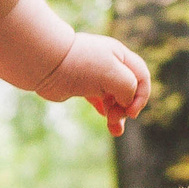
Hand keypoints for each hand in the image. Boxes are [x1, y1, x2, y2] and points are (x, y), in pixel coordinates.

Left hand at [37, 33, 151, 134]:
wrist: (46, 64)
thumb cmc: (80, 65)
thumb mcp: (114, 74)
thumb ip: (129, 88)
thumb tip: (125, 103)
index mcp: (120, 56)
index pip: (142, 77)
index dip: (142, 96)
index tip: (130, 112)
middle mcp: (110, 64)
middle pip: (129, 90)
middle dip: (126, 108)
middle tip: (114, 119)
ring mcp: (96, 76)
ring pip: (115, 98)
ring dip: (117, 115)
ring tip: (114, 131)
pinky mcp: (83, 86)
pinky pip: (101, 100)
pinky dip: (105, 111)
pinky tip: (106, 120)